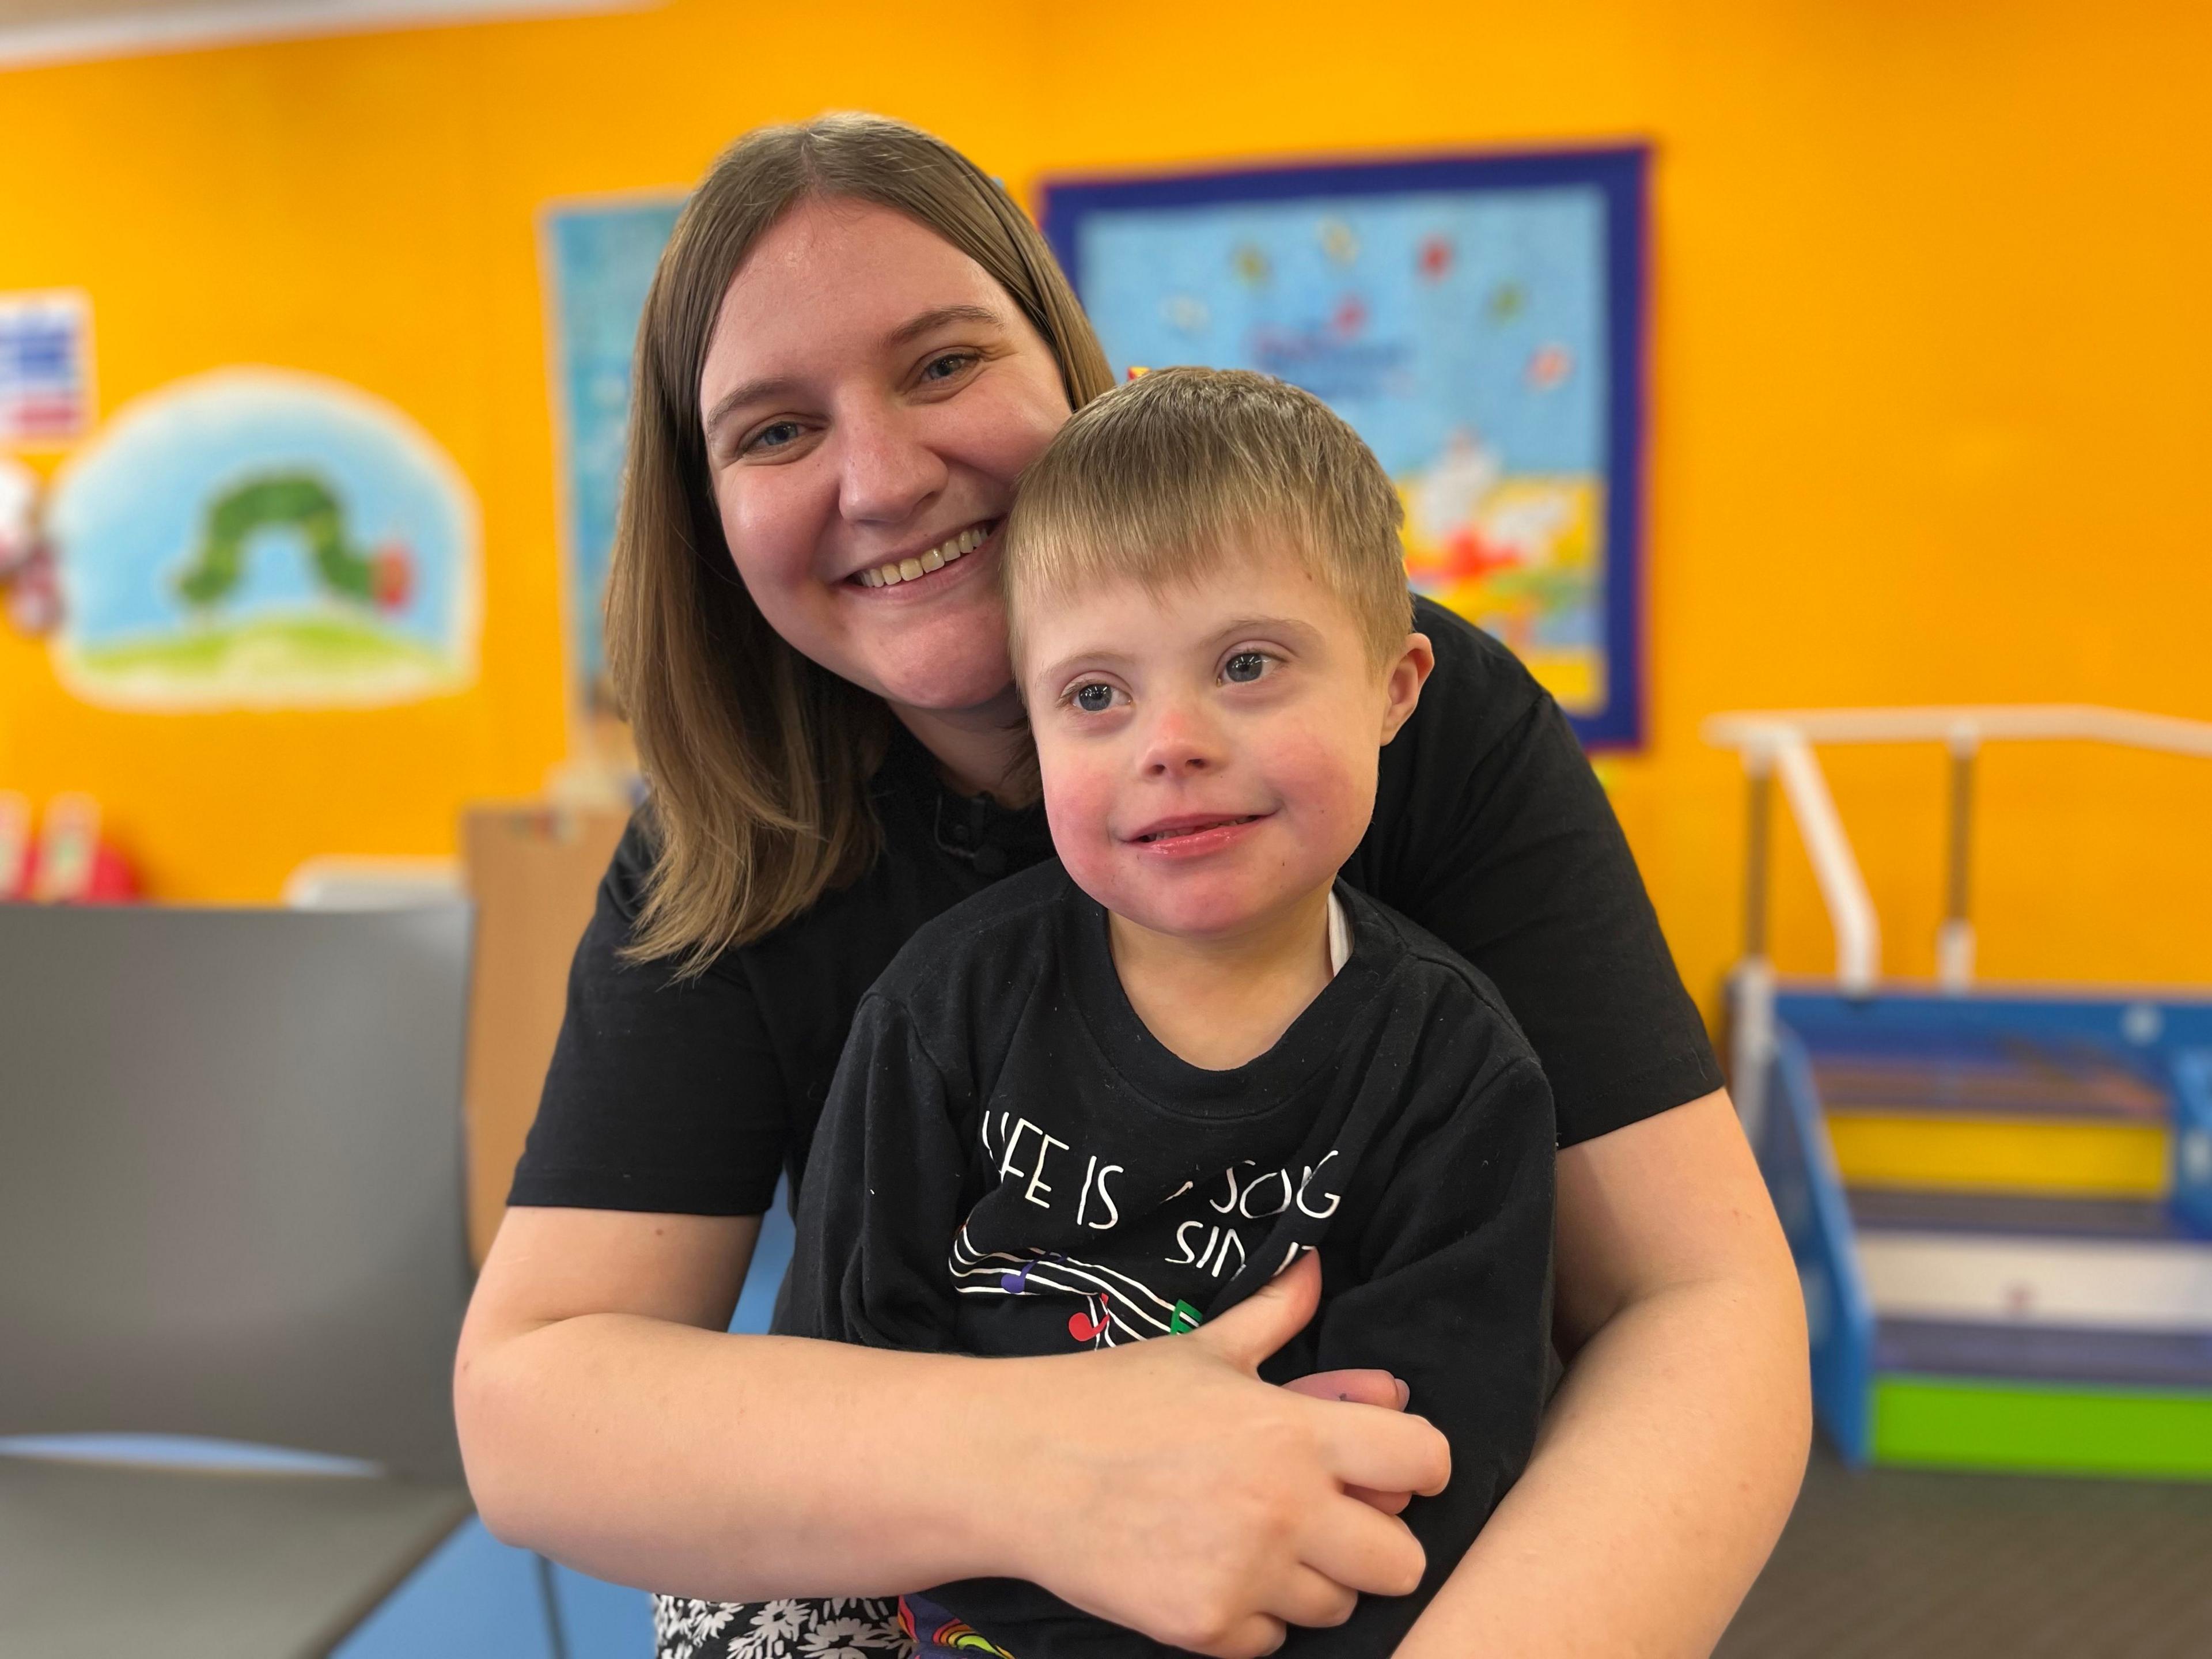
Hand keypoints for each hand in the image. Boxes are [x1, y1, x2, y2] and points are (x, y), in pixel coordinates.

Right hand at [1005, 1253, 1448, 1658]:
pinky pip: (1273, 1642)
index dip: (1419, 1463)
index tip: (1391, 1468)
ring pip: (1339, 1607)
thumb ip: (1275, 1317)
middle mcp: (1284, 1507)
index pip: (1424, 1460)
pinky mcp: (1205, 1628)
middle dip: (1374, 1540)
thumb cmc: (1111, 1399)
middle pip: (1404, 1561)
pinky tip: (1212, 1571)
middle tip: (1328, 1519)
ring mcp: (1247, 1575)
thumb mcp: (1202, 1349)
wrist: (1017, 1465)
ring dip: (1312, 1580)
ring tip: (1256, 1540)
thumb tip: (1314, 1267)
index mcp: (1293, 1430)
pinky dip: (1253, 1618)